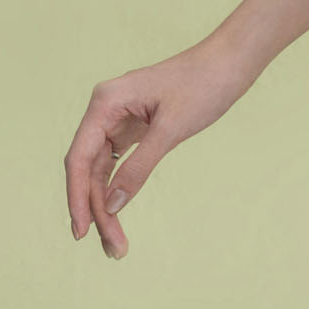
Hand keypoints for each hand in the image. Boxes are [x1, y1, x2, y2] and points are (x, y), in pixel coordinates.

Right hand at [64, 40, 249, 259]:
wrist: (231, 61)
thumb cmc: (204, 85)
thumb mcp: (172, 130)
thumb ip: (140, 167)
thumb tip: (113, 205)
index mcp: (105, 102)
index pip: (79, 158)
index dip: (77, 197)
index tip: (81, 232)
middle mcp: (105, 109)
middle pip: (88, 168)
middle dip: (96, 209)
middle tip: (112, 247)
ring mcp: (119, 118)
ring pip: (101, 169)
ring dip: (106, 204)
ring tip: (116, 242)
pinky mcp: (135, 126)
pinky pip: (117, 162)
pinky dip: (118, 187)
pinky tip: (118, 213)